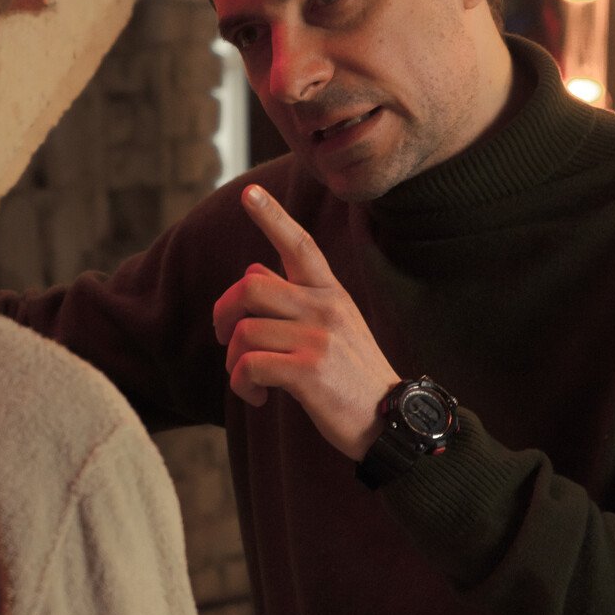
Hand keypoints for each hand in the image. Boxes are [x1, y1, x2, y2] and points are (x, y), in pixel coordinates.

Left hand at [212, 184, 398, 459]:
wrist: (391, 422)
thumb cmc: (351, 375)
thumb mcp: (332, 326)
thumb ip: (294, 298)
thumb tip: (252, 271)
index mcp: (330, 293)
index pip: (299, 245)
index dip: (272, 217)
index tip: (248, 193)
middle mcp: (325, 307)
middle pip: (249, 288)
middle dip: (223, 313)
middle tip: (224, 338)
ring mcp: (318, 338)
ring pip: (244, 332)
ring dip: (233, 362)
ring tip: (249, 381)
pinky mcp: (308, 371)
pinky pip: (249, 366)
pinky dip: (242, 385)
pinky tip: (258, 398)